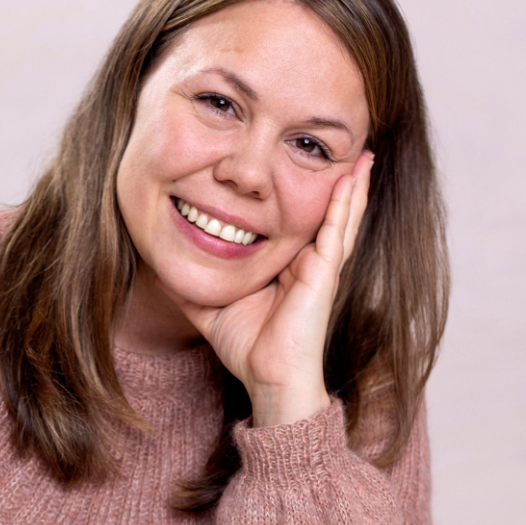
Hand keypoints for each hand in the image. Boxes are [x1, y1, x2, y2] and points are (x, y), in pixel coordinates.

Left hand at [173, 151, 373, 426]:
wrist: (268, 377)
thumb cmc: (247, 349)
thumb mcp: (210, 310)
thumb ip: (189, 289)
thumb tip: (161, 273)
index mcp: (286, 268)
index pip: (296, 223)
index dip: (300, 196)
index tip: (298, 164)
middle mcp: (307, 263)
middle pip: (325, 213)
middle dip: (336, 183)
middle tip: (345, 147)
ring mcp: (319, 265)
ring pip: (340, 215)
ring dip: (352, 183)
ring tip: (364, 152)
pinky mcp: (325, 271)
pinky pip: (337, 228)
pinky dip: (347, 200)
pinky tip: (355, 175)